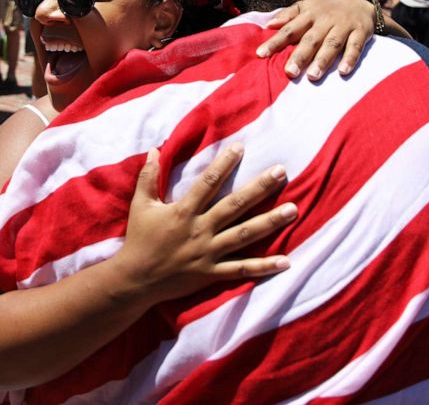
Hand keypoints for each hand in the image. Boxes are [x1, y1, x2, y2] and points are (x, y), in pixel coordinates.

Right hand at [113, 145, 294, 303]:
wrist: (135, 280)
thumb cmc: (139, 239)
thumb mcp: (140, 205)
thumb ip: (147, 177)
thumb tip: (153, 150)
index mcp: (183, 211)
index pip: (207, 182)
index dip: (224, 164)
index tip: (241, 147)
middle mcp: (200, 230)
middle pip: (234, 205)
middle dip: (259, 188)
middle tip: (281, 172)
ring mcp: (208, 253)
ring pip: (244, 235)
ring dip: (270, 222)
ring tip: (293, 210)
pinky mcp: (212, 273)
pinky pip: (241, 269)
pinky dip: (264, 266)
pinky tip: (286, 261)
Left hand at [258, 0, 374, 78]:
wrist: (359, 3)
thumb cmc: (325, 10)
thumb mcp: (306, 8)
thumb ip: (287, 16)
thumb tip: (268, 25)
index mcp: (309, 15)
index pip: (290, 29)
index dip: (275, 42)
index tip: (261, 54)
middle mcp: (325, 20)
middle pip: (311, 39)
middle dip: (300, 56)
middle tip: (290, 72)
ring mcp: (343, 26)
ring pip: (332, 44)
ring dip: (323, 60)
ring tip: (313, 76)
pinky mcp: (360, 32)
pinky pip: (355, 46)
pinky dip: (350, 58)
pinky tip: (343, 71)